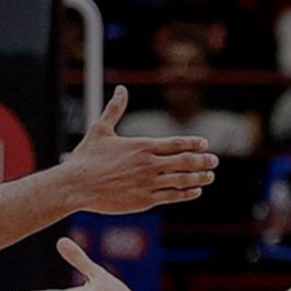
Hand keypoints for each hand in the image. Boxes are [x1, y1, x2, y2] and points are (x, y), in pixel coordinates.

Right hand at [63, 87, 217, 214]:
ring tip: (209, 176)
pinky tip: (195, 191)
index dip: (194, 143)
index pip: (177, 143)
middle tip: (214, 161)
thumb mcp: (100, 129)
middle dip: (203, 161)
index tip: (205, 144)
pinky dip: (186, 193)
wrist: (76, 185)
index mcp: (142, 146)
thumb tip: (121, 89)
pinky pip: (171, 197)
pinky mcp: (144, 200)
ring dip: (199, 177)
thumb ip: (114, 109)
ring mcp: (148, 183)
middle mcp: (149, 164)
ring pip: (182, 180)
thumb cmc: (87, 157)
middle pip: (185, 161)